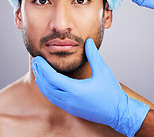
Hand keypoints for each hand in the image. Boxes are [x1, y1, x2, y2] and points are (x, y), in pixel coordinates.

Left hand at [32, 38, 148, 136]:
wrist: (118, 112)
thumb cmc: (111, 92)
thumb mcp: (103, 71)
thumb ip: (93, 55)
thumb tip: (88, 41)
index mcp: (76, 90)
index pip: (53, 78)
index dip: (43, 68)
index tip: (38, 59)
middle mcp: (70, 100)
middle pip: (47, 86)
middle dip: (40, 73)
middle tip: (35, 62)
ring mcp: (69, 106)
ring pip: (49, 94)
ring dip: (42, 82)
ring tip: (38, 71)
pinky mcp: (71, 109)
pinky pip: (54, 99)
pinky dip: (48, 90)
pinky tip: (48, 83)